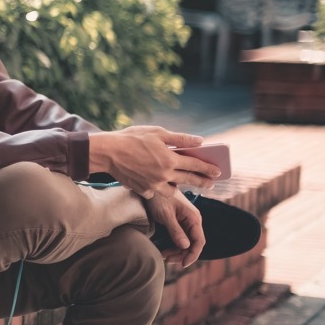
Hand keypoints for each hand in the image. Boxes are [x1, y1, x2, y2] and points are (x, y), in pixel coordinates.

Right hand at [88, 126, 219, 198]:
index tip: (218, 171)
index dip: (209, 168)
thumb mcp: (156, 133)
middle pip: (189, 180)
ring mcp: (154, 184)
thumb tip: (200, 141)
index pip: (196, 164)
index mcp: (170, 158)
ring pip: (173, 190)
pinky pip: (155, 192)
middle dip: (202, 181)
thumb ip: (180, 138)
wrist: (107, 152)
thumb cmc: (131, 138)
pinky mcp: (143, 190)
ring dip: (179, 186)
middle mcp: (165, 174)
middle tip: (210, 183)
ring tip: (181, 183)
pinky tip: (154, 182)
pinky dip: (157, 188)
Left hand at [145, 190, 204, 266]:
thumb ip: (176, 230)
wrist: (152, 185)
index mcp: (194, 219)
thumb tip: (186, 246)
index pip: (199, 242)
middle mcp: (193, 221)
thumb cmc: (159, 197)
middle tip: (166, 259)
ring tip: (163, 255)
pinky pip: (180, 237)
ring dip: (177, 251)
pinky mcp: (179, 221)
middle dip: (181, 254)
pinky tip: (164, 249)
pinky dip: (174, 244)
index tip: (183, 264)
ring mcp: (186, 221)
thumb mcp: (166, 215)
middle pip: (193, 244)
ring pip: (186, 242)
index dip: (193, 255)